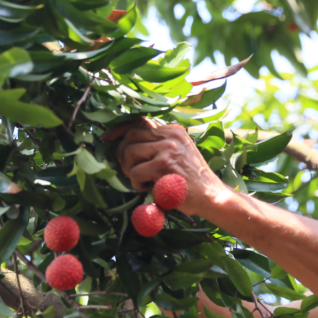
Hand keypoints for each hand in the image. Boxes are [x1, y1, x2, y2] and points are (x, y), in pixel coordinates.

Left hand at [101, 119, 229, 216]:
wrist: (211, 196)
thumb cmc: (191, 181)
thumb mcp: (177, 155)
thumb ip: (158, 145)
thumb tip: (126, 143)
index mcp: (173, 130)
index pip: (140, 121)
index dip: (119, 129)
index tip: (106, 138)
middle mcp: (171, 135)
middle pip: (131, 135)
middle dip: (122, 154)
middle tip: (128, 170)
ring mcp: (168, 148)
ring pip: (130, 153)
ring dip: (130, 170)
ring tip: (142, 181)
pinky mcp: (164, 164)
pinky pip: (136, 172)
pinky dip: (137, 184)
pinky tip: (150, 189)